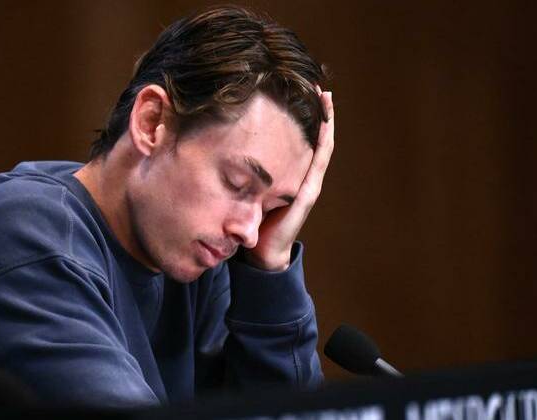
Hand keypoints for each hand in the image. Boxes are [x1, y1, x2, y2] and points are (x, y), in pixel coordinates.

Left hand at [242, 89, 334, 270]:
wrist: (258, 252)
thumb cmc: (247, 220)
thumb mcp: (241, 186)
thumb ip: (236, 169)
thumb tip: (213, 140)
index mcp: (287, 174)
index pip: (296, 138)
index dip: (299, 114)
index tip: (295, 88)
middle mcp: (301, 175)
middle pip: (312, 136)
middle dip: (314, 110)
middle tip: (313, 82)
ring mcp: (307, 183)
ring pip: (320, 145)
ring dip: (323, 120)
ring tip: (323, 95)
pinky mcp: (306, 193)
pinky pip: (318, 161)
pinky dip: (323, 140)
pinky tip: (323, 123)